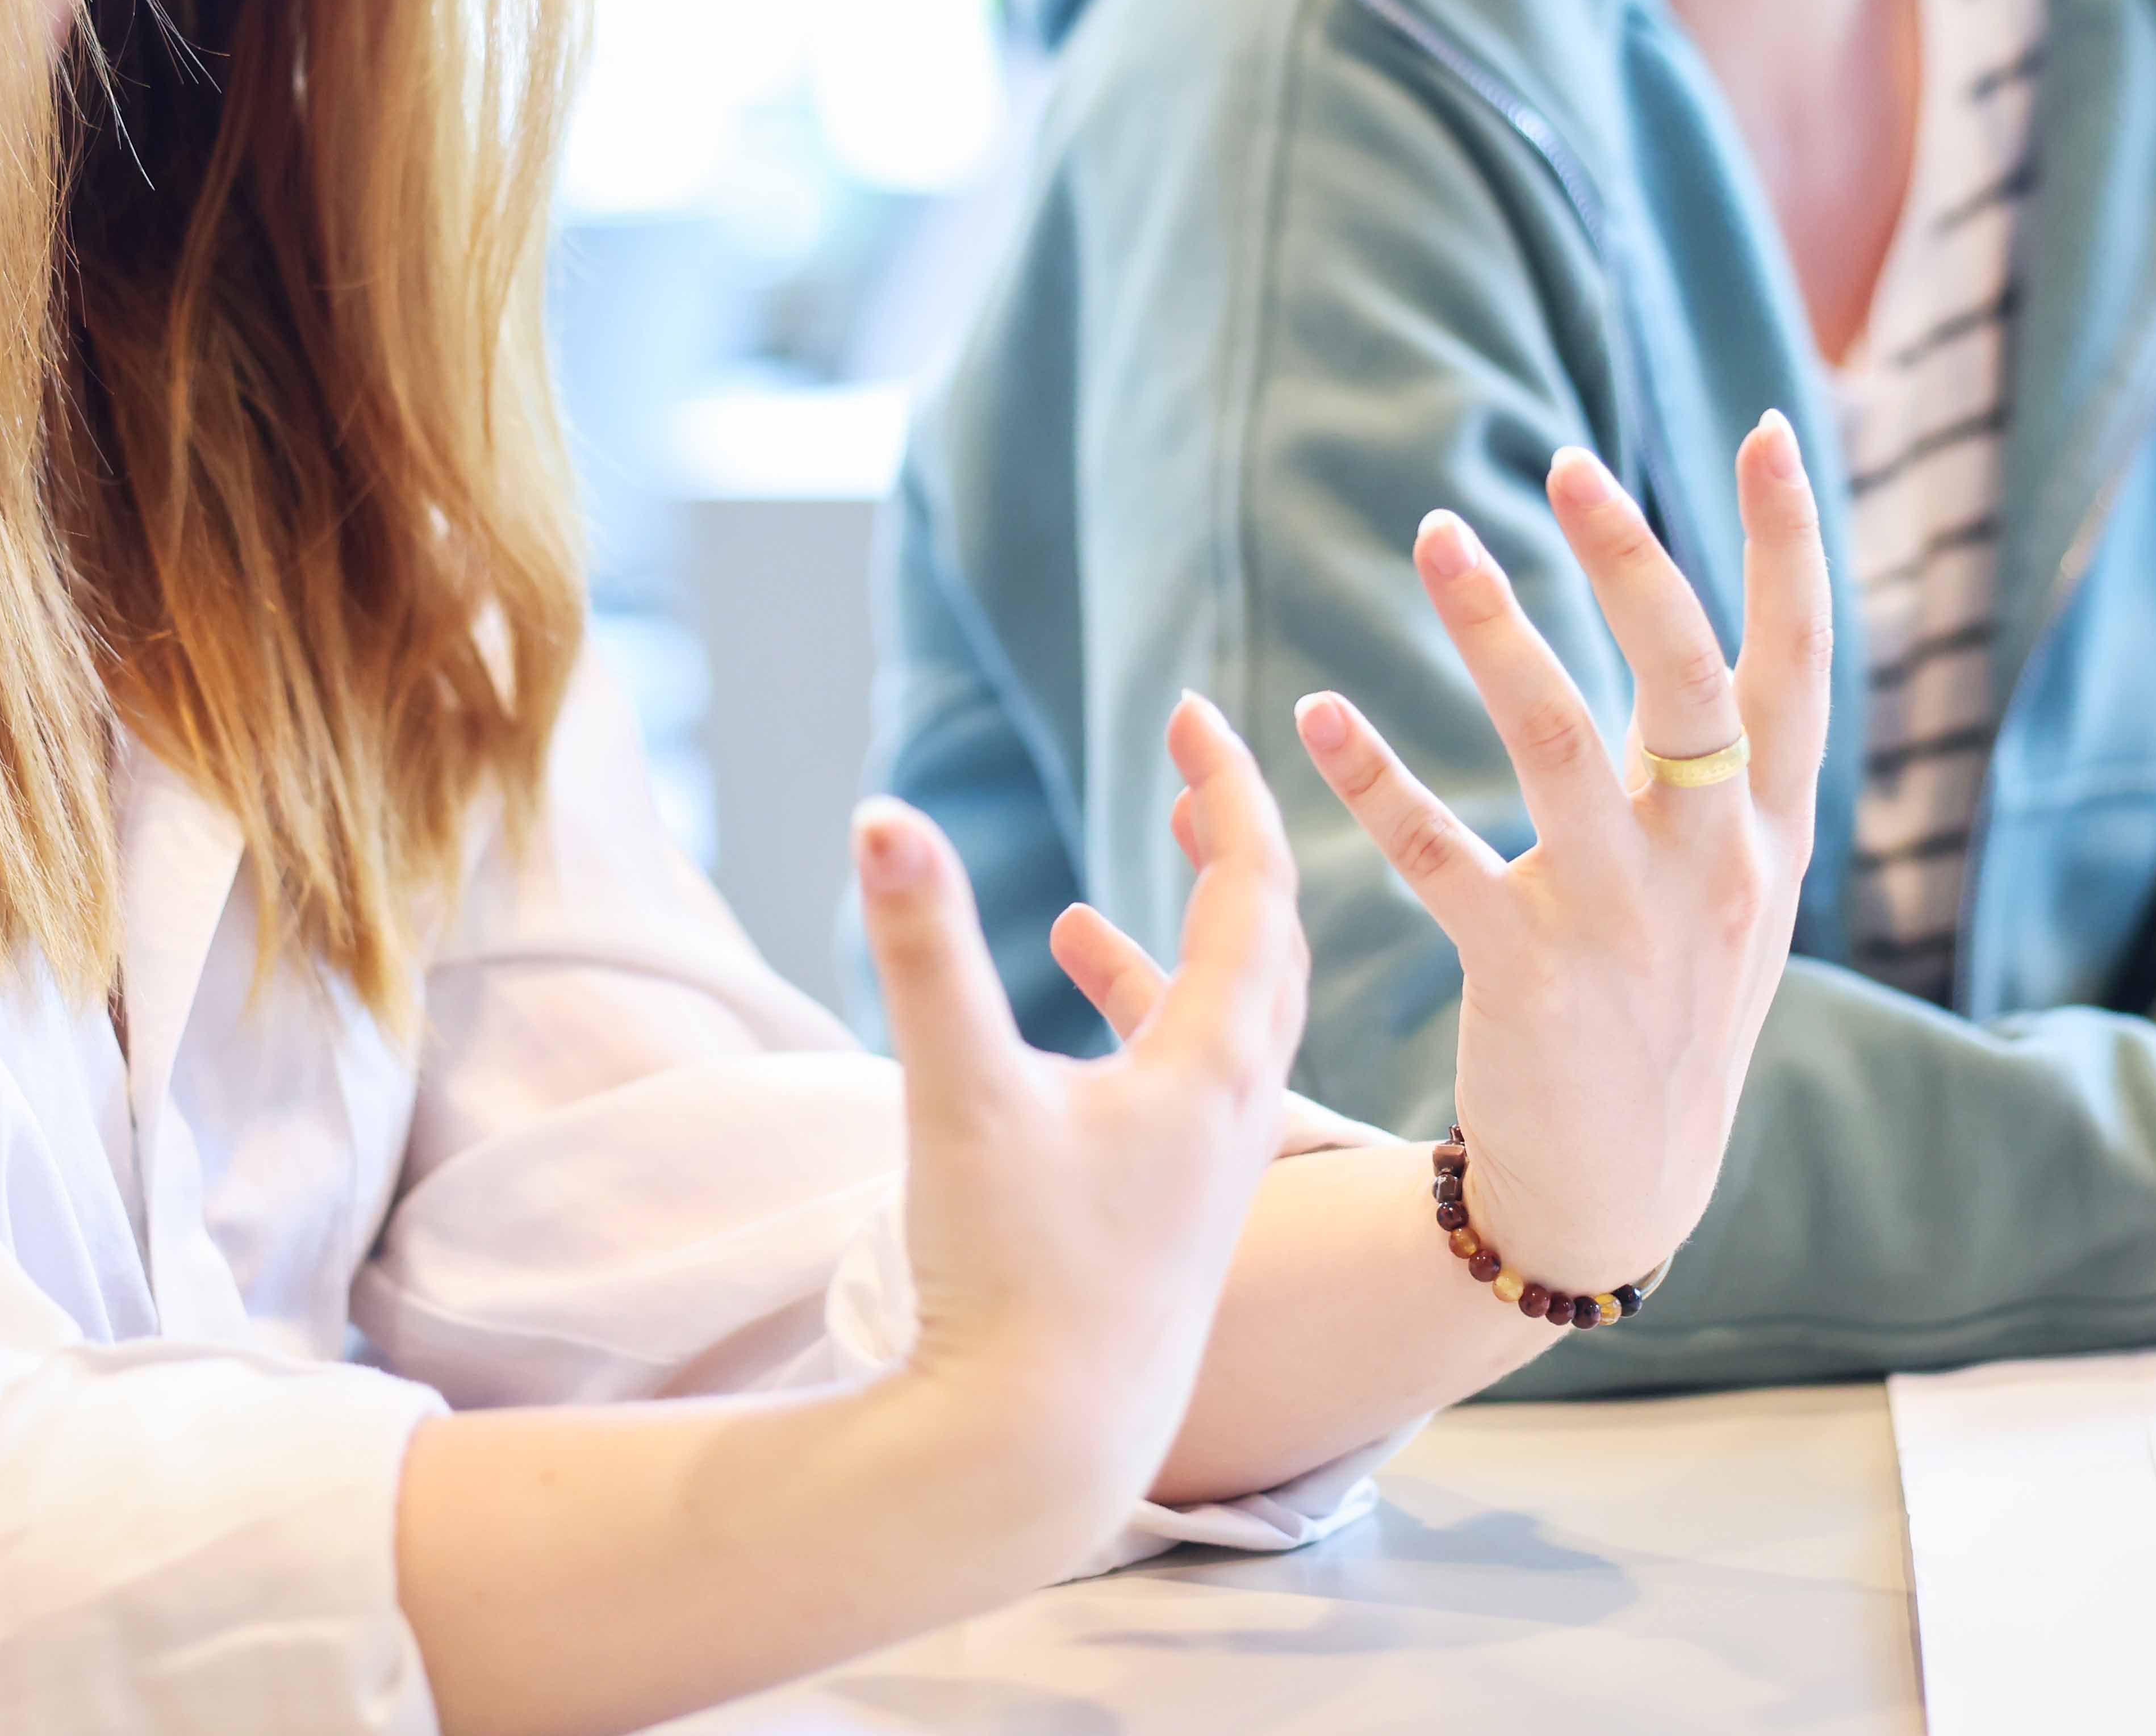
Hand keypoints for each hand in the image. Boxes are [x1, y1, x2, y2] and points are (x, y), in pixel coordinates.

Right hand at [850, 696, 1304, 1550]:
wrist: (1040, 1449)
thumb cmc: (1010, 1279)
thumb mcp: (957, 1096)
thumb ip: (923, 951)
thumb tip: (882, 815)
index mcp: (1210, 1067)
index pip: (1249, 887)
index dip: (1223, 787)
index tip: (1189, 707)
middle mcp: (1239, 1109)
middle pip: (1272, 938)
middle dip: (1239, 838)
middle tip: (1196, 759)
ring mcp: (1216, 1165)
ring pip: (1248, 1007)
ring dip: (1216, 916)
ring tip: (1175, 846)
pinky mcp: (1179, 1207)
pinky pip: (1200, 1068)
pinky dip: (1157, 999)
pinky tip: (1079, 969)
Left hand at [1261, 415, 1829, 1298]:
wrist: (1620, 1195)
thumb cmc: (1668, 1011)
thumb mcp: (1729, 890)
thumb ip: (1711, 768)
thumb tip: (1657, 617)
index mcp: (1771, 834)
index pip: (1798, 665)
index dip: (1790, 546)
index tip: (1767, 431)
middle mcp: (1714, 866)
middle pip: (1686, 682)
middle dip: (1632, 563)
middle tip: (1565, 464)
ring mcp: (1628, 921)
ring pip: (1560, 744)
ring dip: (1494, 633)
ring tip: (1437, 535)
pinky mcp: (1531, 976)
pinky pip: (1441, 859)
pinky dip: (1375, 780)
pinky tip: (1318, 714)